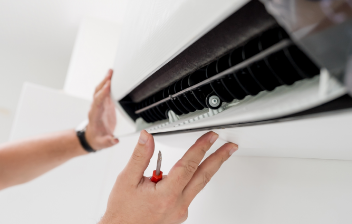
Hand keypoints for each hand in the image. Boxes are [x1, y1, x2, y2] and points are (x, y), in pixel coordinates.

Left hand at [86, 69, 118, 149]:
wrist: (92, 138)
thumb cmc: (97, 139)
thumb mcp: (102, 143)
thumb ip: (108, 142)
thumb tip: (115, 140)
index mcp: (95, 114)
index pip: (98, 101)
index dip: (103, 93)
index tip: (109, 85)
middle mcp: (96, 107)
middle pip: (98, 92)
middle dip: (104, 82)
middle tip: (110, 73)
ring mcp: (100, 104)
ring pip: (101, 89)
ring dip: (105, 80)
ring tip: (112, 71)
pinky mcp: (104, 103)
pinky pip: (105, 91)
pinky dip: (109, 83)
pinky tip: (114, 77)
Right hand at [100, 130, 237, 223]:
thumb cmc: (122, 213)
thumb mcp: (126, 181)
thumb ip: (140, 157)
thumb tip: (147, 137)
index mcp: (166, 195)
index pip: (189, 165)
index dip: (201, 147)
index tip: (211, 137)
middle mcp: (177, 205)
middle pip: (203, 176)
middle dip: (219, 159)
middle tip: (230, 147)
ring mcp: (180, 211)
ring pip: (198, 185)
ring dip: (209, 168)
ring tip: (218, 156)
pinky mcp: (179, 215)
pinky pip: (190, 194)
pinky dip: (193, 180)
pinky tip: (189, 174)